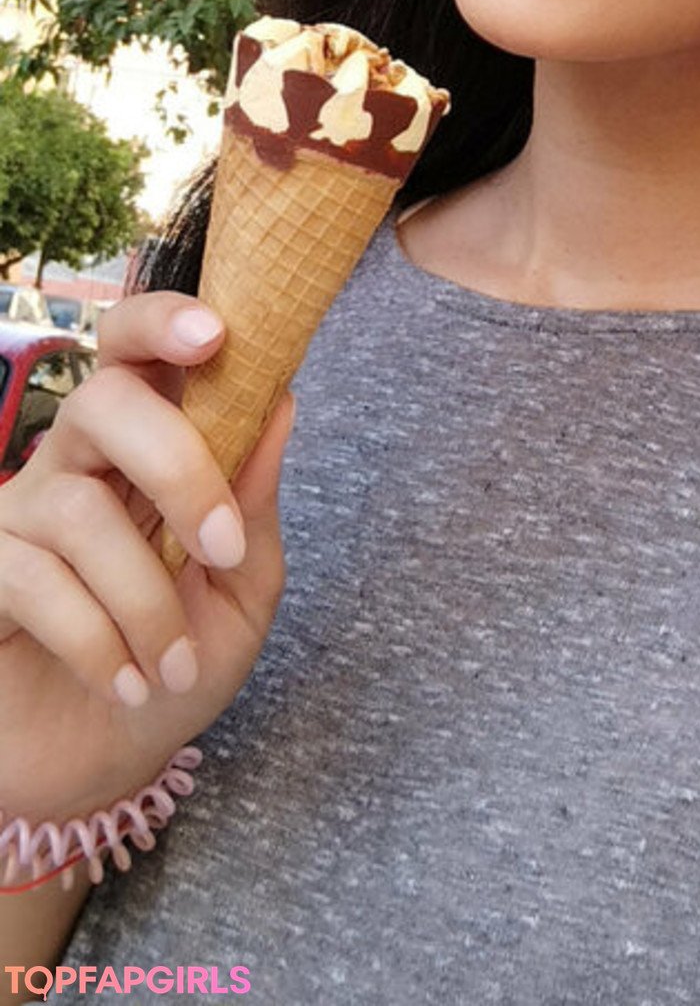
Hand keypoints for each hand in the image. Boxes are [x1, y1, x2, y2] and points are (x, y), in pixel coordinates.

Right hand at [0, 290, 295, 832]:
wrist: (101, 769)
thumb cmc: (176, 667)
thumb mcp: (240, 593)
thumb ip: (254, 505)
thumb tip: (282, 402)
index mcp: (146, 447)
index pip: (136, 348)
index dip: (164, 321)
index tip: (215, 333)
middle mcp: (77, 461)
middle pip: (105, 398)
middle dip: (177, 466)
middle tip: (221, 549)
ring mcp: (21, 513)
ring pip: (81, 509)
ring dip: (145, 598)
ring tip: (174, 667)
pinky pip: (35, 579)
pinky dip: (96, 638)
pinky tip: (126, 683)